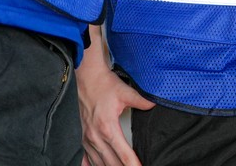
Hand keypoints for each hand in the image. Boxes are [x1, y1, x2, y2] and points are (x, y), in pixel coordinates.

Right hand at [77, 35, 151, 165]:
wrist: (86, 78)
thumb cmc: (104, 85)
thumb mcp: (125, 92)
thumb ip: (141, 101)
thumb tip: (155, 105)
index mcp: (108, 128)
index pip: (124, 154)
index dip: (133, 165)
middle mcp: (96, 137)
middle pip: (112, 163)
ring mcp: (86, 139)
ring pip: (98, 163)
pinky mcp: (81, 137)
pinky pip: (84, 159)